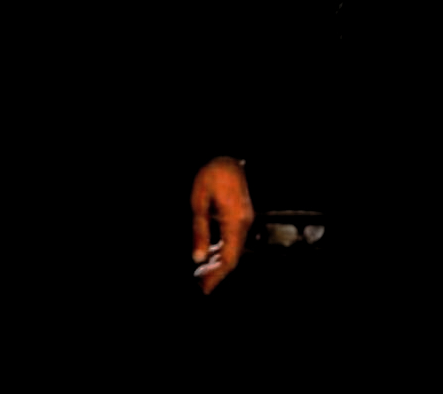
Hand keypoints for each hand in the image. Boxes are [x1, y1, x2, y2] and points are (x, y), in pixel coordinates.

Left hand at [189, 156, 252, 293]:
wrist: (226, 154)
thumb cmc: (212, 174)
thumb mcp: (199, 203)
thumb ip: (200, 232)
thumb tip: (198, 258)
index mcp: (235, 221)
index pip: (229, 258)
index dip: (217, 276)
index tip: (205, 288)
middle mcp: (244, 222)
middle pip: (233, 256)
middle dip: (217, 273)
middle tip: (200, 285)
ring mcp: (245, 218)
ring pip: (234, 249)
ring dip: (218, 262)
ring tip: (201, 274)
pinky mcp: (241, 214)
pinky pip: (234, 238)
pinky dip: (222, 250)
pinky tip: (209, 255)